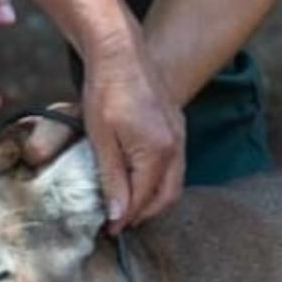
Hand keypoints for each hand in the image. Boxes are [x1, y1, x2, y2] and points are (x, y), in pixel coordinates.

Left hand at [24, 41, 183, 231]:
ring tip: (129, 206)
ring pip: (174, 182)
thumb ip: (112, 180)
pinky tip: (140, 180)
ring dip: (154, 199)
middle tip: (120, 223)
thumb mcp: (101, 139)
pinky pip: (175, 165)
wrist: (120, 52)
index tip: (109, 229)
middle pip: (167, 196)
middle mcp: (176, 146)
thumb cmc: (106, 91)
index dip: (126, 217)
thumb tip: (118, 216)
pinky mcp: (177, 126)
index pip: (144, 198)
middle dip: (145, 214)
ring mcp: (180, 135)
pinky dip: (160, 180)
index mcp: (157, 151)